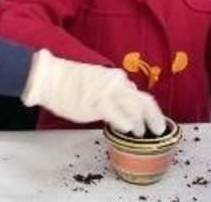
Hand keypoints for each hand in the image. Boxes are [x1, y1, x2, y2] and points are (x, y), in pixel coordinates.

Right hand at [22, 49, 165, 136]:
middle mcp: (117, 84)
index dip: (150, 110)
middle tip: (159, 129)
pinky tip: (128, 129)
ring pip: (135, 108)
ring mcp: (108, 93)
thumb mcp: (98, 84)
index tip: (154, 121)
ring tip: (142, 132)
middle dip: (154, 117)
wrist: (52, 78)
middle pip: (144, 101)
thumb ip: (114, 92)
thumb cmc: (71, 83)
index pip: (140, 96)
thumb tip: (126, 100)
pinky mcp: (97, 103)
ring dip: (141, 123)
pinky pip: (118, 115)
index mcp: (117, 80)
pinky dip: (126, 123)